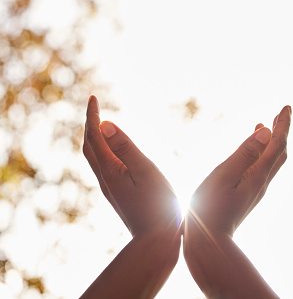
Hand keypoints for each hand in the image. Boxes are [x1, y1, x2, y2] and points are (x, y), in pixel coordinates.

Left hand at [80, 96, 180, 298]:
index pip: (94, 136)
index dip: (92, 115)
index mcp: (110, 170)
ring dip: (94, 138)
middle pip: (89, 146)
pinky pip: (102, 166)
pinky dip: (102, 151)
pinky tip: (114, 152)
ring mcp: (110, 189)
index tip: (93, 97)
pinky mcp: (117, 195)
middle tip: (94, 106)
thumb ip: (126, 148)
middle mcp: (105, 179)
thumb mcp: (145, 171)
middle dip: (89, 124)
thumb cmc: (158, 205)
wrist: (156, 240)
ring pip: (94, 158)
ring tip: (101, 124)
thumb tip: (105, 125)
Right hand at [186, 105, 290, 238]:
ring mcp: (256, 190)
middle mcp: (262, 182)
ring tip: (268, 125)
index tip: (287, 107)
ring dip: (274, 141)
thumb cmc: (210, 208)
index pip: (278, 144)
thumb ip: (244, 153)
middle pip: (280, 151)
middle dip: (283, 130)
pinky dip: (262, 153)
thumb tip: (267, 132)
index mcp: (258, 175)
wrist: (209, 241)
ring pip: (272, 161)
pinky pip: (262, 168)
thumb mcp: (224, 175)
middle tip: (283, 112)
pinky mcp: (248, 195)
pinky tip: (251, 150)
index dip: (284, 124)